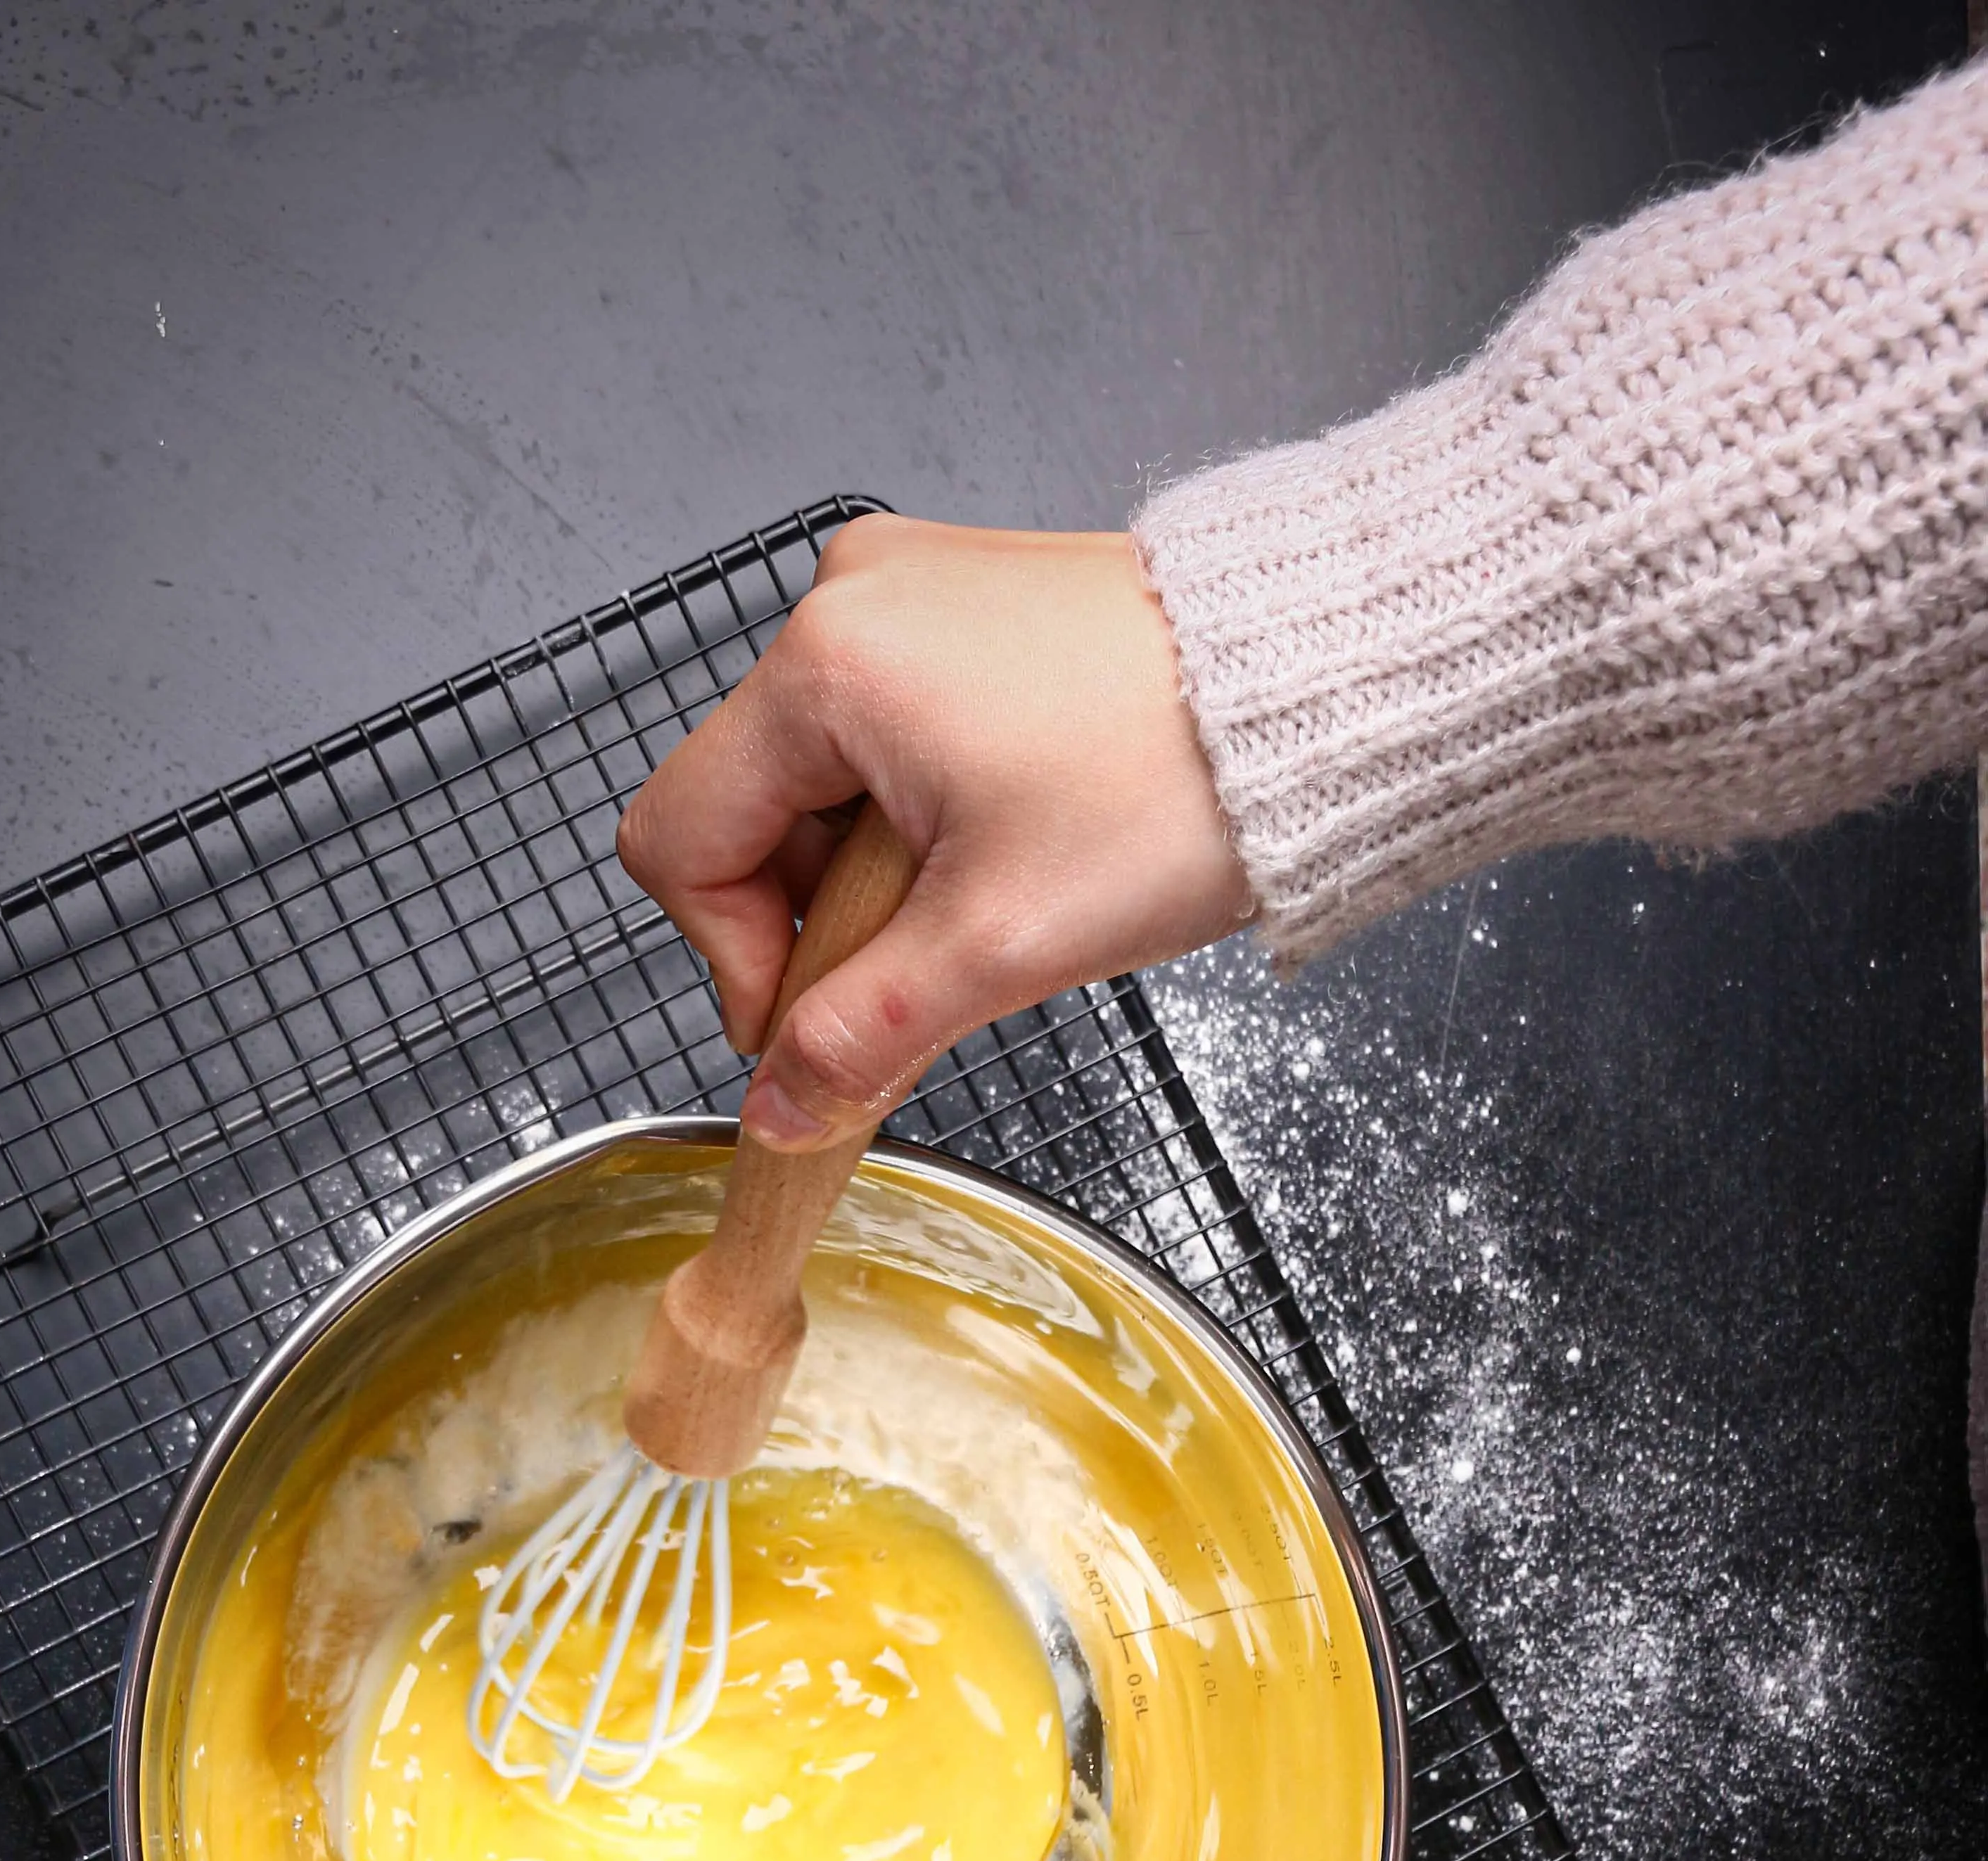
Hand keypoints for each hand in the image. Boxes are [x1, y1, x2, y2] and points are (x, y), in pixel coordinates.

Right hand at [616, 516, 1250, 1151]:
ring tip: (991, 899)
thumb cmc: (1183, 776)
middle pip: (749, 809)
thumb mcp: (998, 944)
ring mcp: (912, 594)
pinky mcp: (970, 610)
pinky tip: (1013, 844)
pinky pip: (889, 739)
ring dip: (878, 874)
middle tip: (928, 970)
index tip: (817, 1030)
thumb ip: (860, 1034)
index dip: (735, 961)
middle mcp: (851, 600)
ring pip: (821, 782)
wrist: (1337, 680)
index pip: (682, 840)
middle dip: (820, 918)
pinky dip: (926, 818)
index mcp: (827, 664)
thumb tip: (781, 1107)